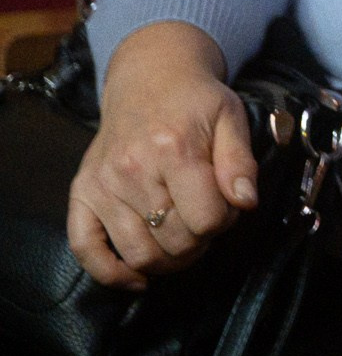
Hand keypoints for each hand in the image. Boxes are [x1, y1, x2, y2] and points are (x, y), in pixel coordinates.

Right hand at [67, 22, 258, 288]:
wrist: (149, 77)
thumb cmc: (196, 100)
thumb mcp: (231, 119)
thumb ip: (241, 163)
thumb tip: (246, 203)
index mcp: (174, 150)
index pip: (207, 219)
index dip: (226, 220)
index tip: (229, 205)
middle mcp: (132, 170)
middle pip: (175, 241)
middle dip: (201, 241)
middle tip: (207, 220)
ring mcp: (102, 185)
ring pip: (138, 253)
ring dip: (168, 260)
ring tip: (183, 241)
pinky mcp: (81, 194)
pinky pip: (85, 249)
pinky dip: (111, 273)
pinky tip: (138, 277)